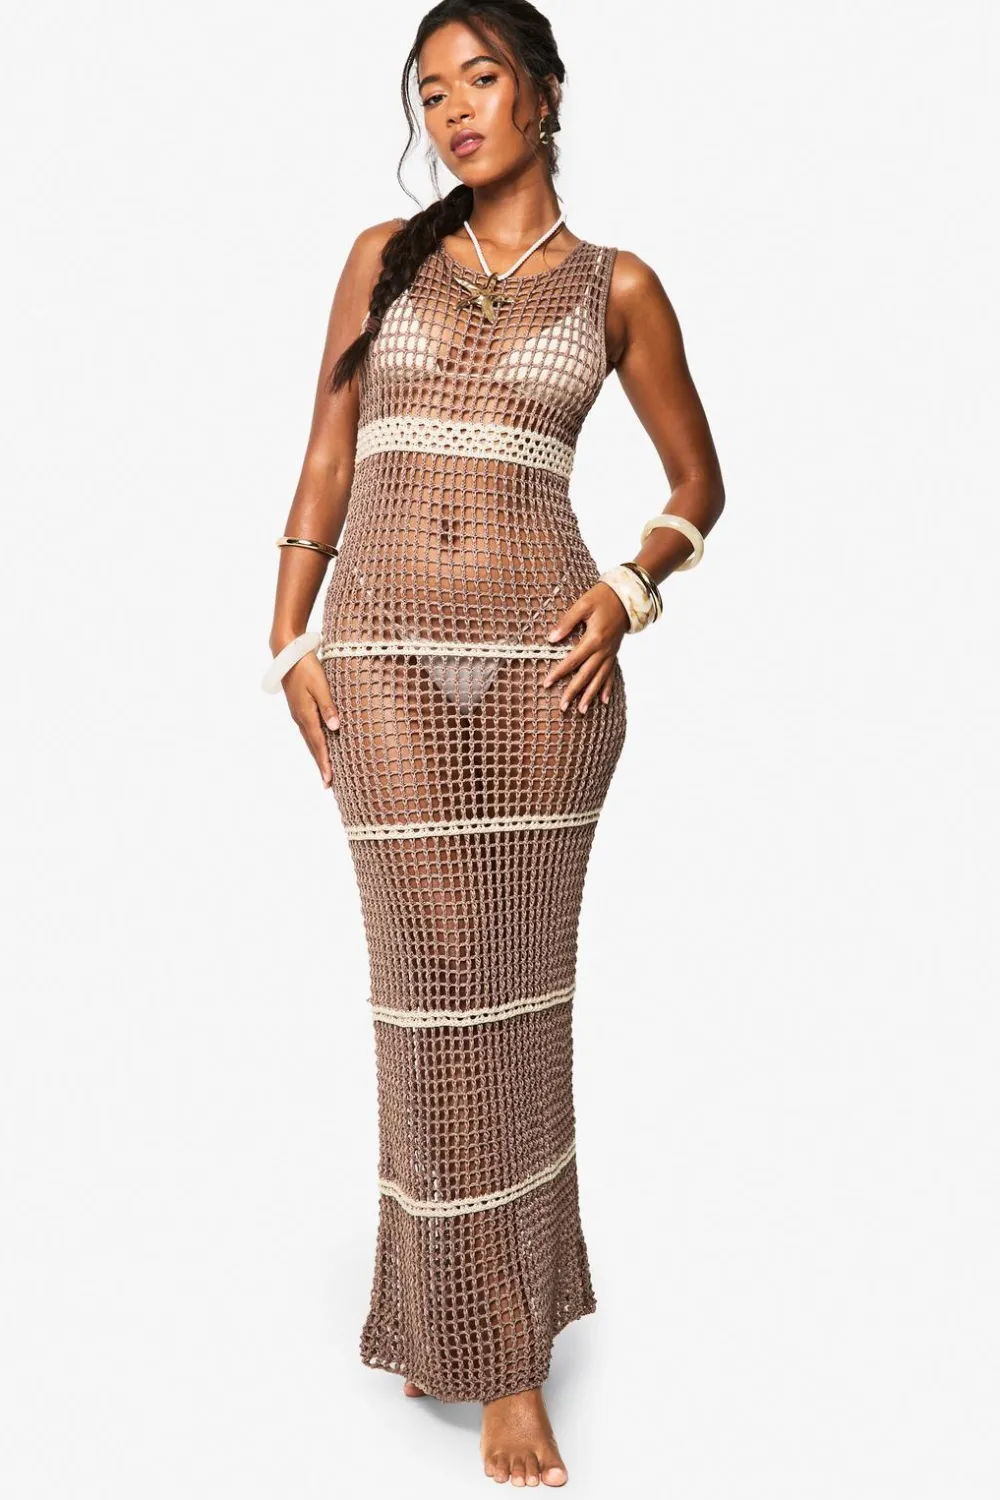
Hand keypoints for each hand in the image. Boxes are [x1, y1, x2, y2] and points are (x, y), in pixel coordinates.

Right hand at [277, 647, 340, 788]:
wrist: (288, 654)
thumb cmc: (306, 667)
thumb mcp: (320, 685)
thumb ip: (328, 707)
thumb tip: (334, 728)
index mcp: (306, 714)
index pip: (318, 744)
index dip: (325, 762)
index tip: (329, 780)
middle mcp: (300, 717)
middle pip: (313, 746)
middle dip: (321, 765)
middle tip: (327, 784)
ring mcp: (298, 713)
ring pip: (310, 740)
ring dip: (318, 755)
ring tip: (325, 770)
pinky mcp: (299, 708)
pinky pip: (308, 731)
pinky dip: (315, 743)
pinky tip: (320, 746)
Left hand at [542, 581, 628, 711]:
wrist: (627, 597)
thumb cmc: (602, 598)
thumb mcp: (583, 605)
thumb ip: (566, 622)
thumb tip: (551, 639)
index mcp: (594, 638)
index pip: (572, 660)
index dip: (559, 673)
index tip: (546, 684)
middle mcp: (603, 650)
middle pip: (586, 675)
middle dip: (573, 692)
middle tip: (562, 707)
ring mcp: (610, 654)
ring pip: (599, 679)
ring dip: (590, 695)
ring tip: (581, 710)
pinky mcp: (614, 654)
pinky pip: (611, 674)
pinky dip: (607, 688)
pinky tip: (603, 701)